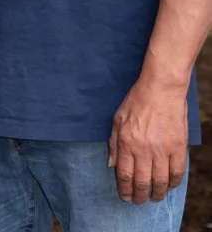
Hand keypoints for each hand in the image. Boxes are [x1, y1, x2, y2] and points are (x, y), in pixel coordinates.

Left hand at [109, 78, 187, 204]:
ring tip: (155, 197)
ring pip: (160, 182)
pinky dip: (173, 183)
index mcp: (126, 142)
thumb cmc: (137, 100)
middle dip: (140, 196)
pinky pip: (177, 173)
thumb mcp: (118, 118)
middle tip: (139, 200)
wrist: (161, 88)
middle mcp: (143, 149)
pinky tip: (169, 185)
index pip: (124, 175)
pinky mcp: (178, 147)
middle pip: (141, 182)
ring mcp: (162, 149)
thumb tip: (111, 164)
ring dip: (157, 194)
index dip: (125, 190)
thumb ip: (114, 143)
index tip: (126, 197)